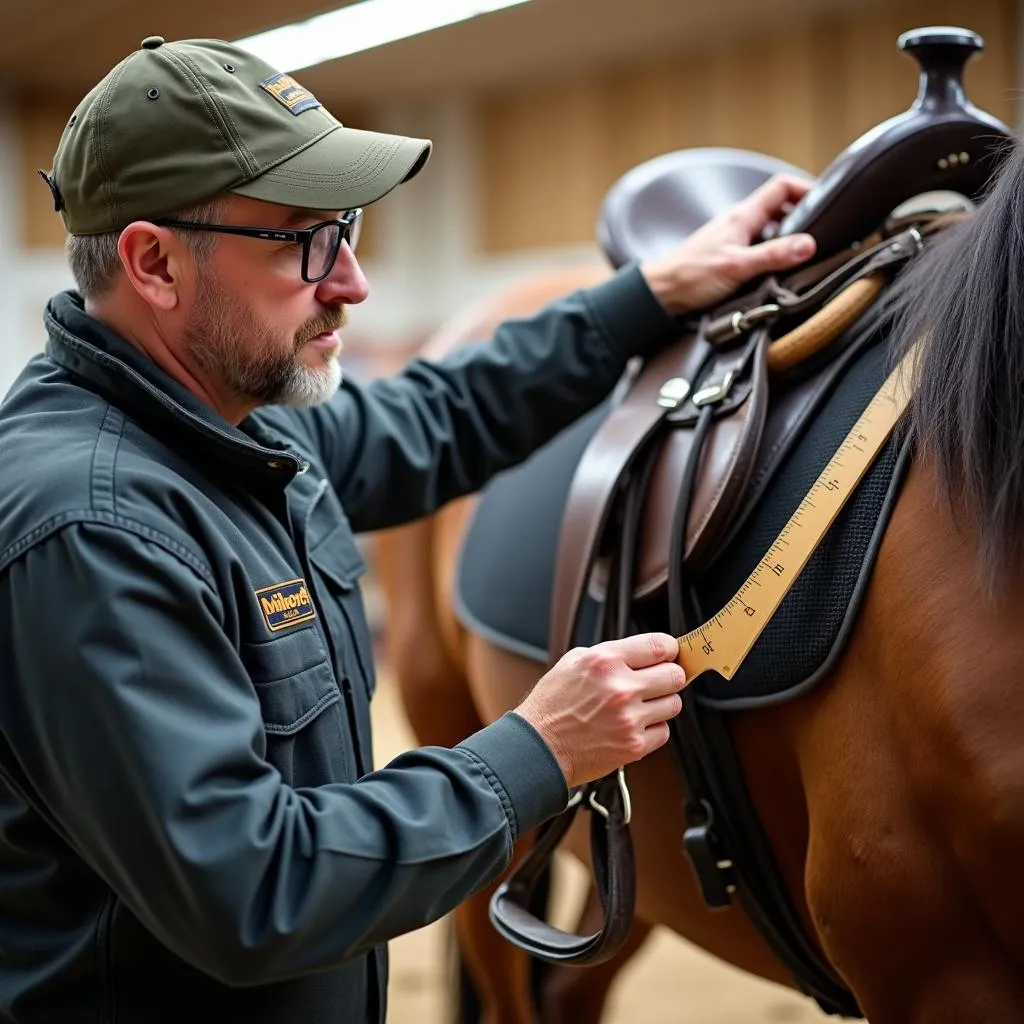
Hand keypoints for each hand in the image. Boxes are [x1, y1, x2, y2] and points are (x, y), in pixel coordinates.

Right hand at [515, 633, 685, 788]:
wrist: (538, 747)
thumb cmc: (552, 705)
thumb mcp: (573, 662)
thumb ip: (610, 654)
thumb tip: (641, 654)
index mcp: (605, 661)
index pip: (660, 646)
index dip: (669, 649)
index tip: (669, 654)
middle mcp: (620, 688)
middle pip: (675, 675)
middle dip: (668, 676)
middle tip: (656, 681)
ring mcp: (629, 718)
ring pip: (674, 704)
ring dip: (661, 704)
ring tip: (639, 706)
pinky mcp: (634, 746)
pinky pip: (664, 731)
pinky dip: (652, 729)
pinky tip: (632, 726)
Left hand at [641, 174, 816, 314]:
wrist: (659, 294)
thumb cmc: (690, 277)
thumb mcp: (738, 266)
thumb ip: (774, 254)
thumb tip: (810, 244)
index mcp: (741, 216)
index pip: (781, 187)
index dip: (805, 189)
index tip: (826, 203)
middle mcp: (737, 222)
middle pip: (777, 208)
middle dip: (801, 218)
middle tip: (820, 234)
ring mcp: (730, 239)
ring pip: (767, 230)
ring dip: (785, 239)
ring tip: (801, 255)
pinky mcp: (725, 257)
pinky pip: (755, 248)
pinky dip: (769, 254)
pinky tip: (774, 272)